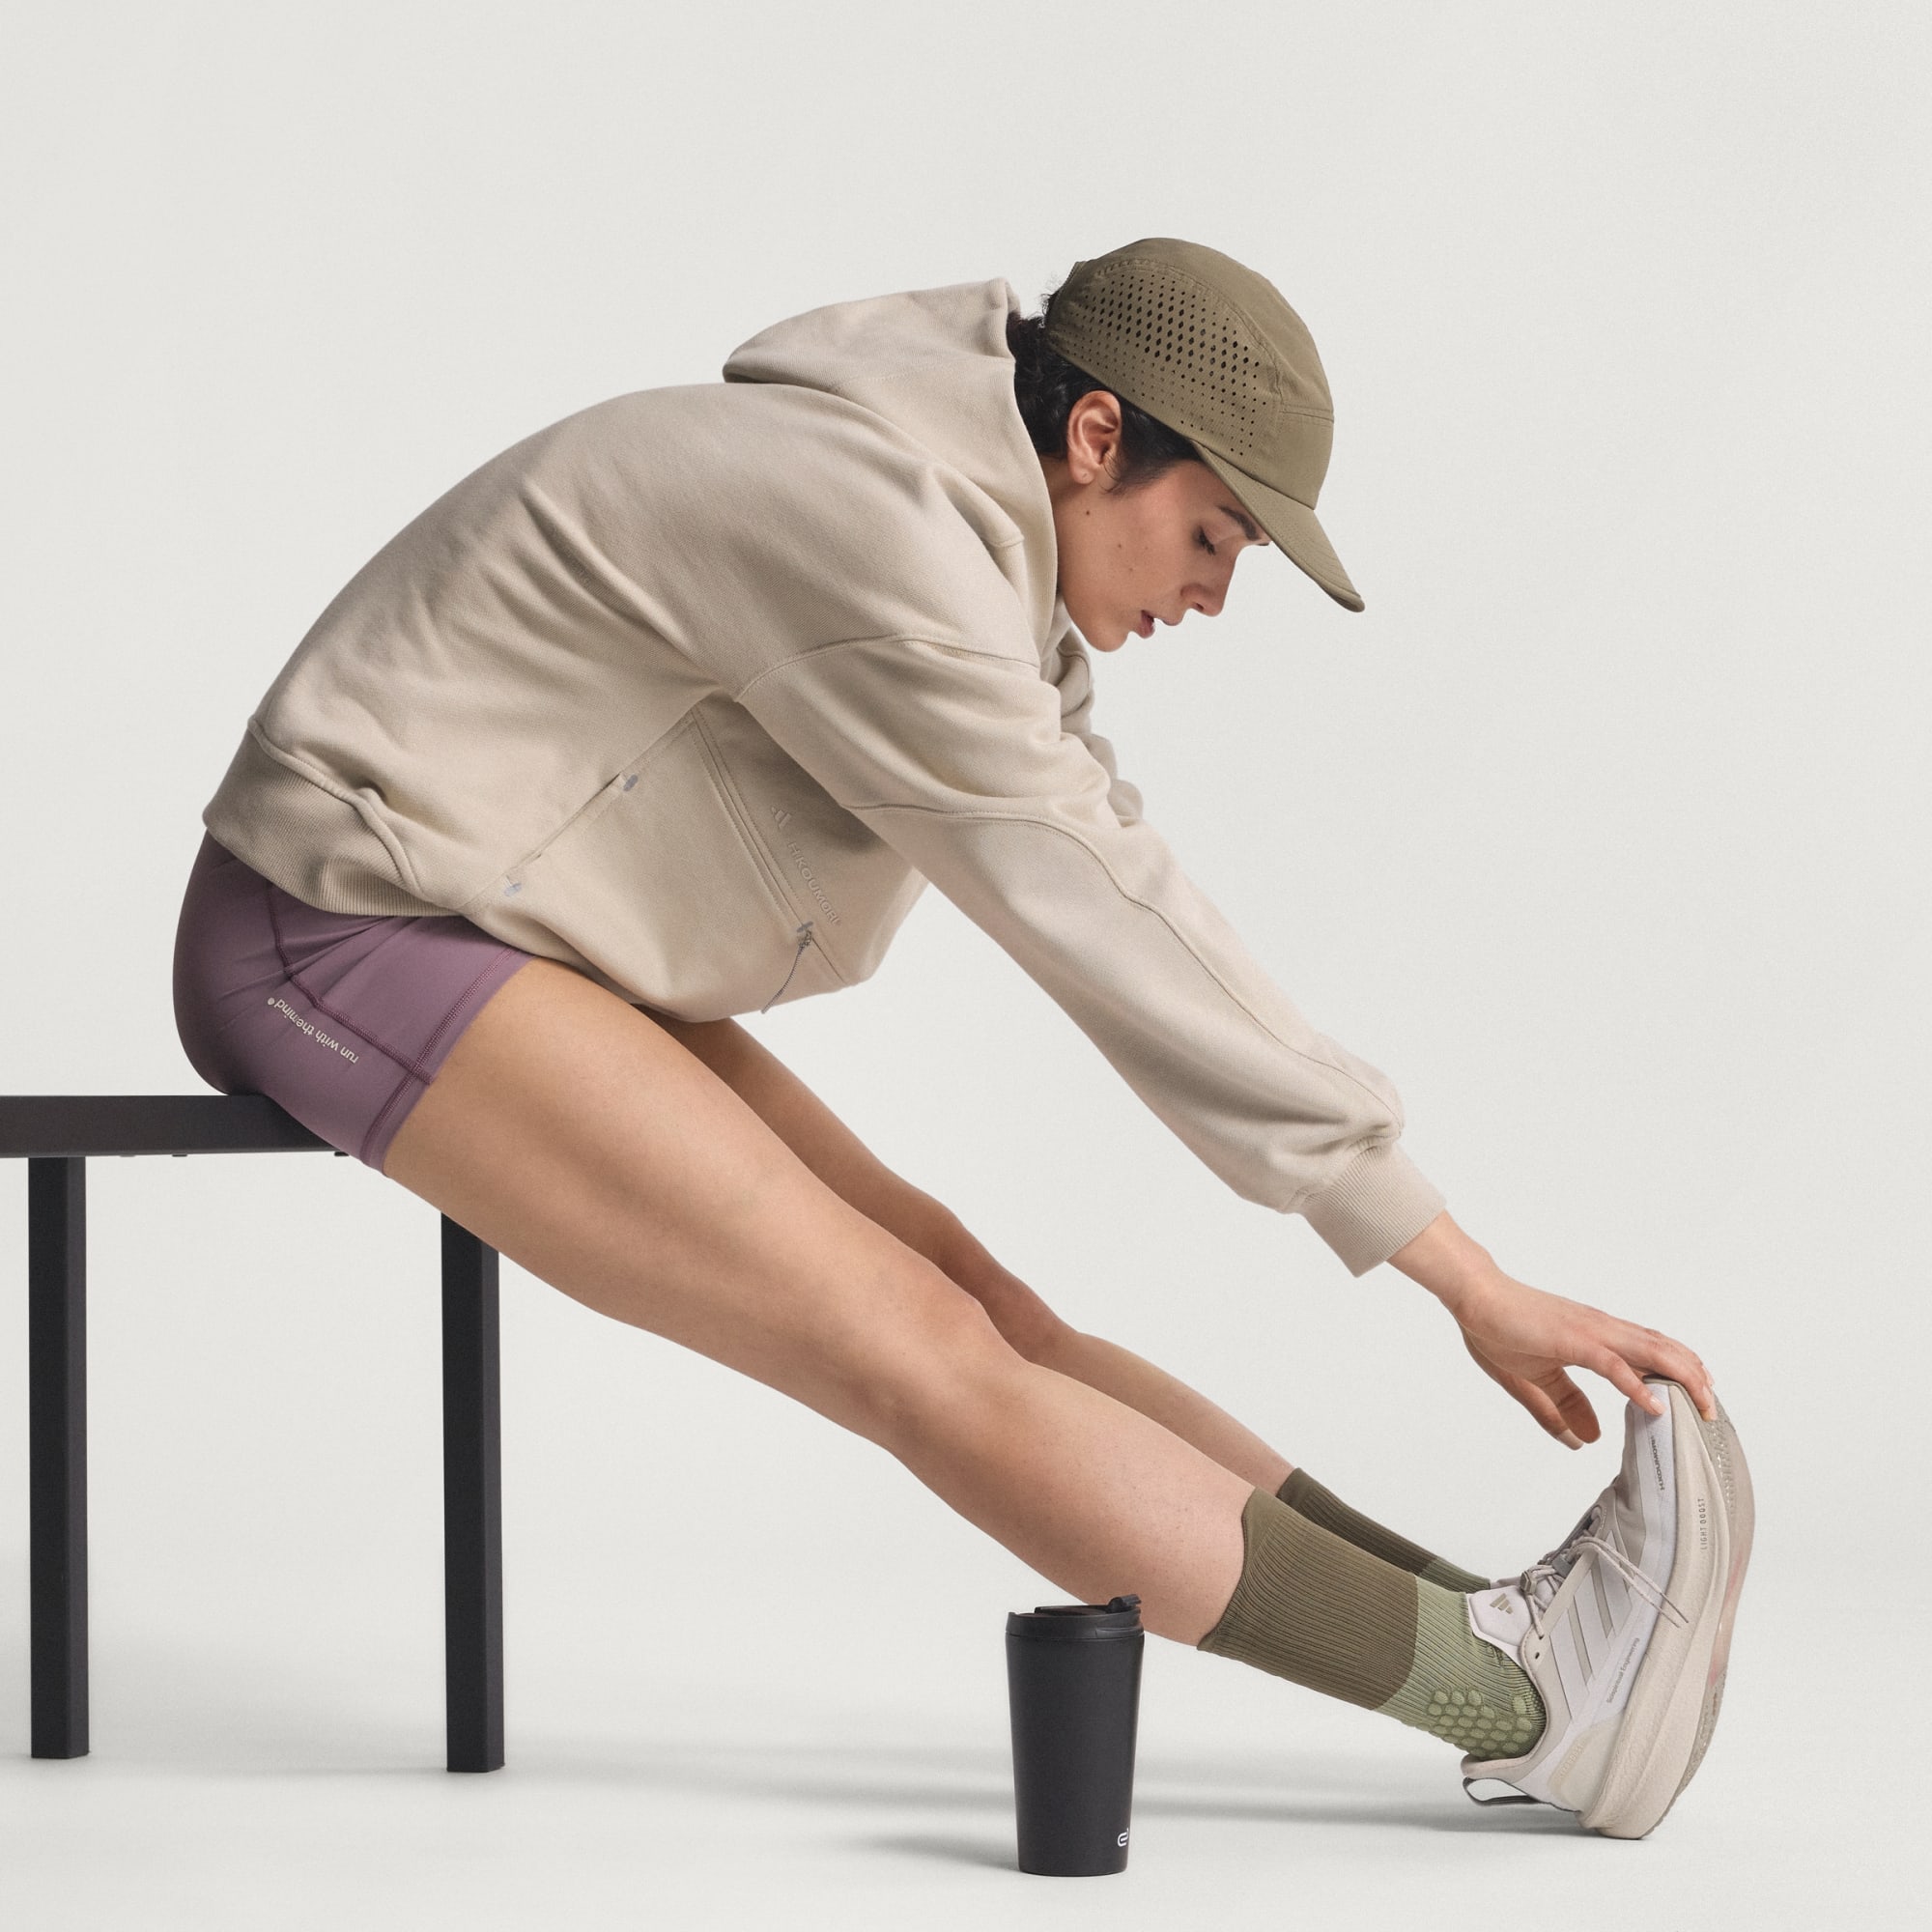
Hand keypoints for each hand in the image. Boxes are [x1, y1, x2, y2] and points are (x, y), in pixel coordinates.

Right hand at [1448, 1272, 1716, 1445]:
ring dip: (1682, 1379)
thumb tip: (1586, 1439)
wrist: (1473, 1295)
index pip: (1650, 1352)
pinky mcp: (1572, 1340)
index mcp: (1594, 1337)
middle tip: (1713, 1410)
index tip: (1699, 1398)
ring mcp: (1590, 1333)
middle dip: (1694, 1379)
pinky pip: (1614, 1366)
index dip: (1679, 1372)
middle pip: (1663, 1351)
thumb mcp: (1534, 1378)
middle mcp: (1601, 1330)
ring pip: (1650, 1354)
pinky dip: (1638, 1387)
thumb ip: (1561, 1408)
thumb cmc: (1496, 1327)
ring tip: (1703, 1405)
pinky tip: (1655, 1406)